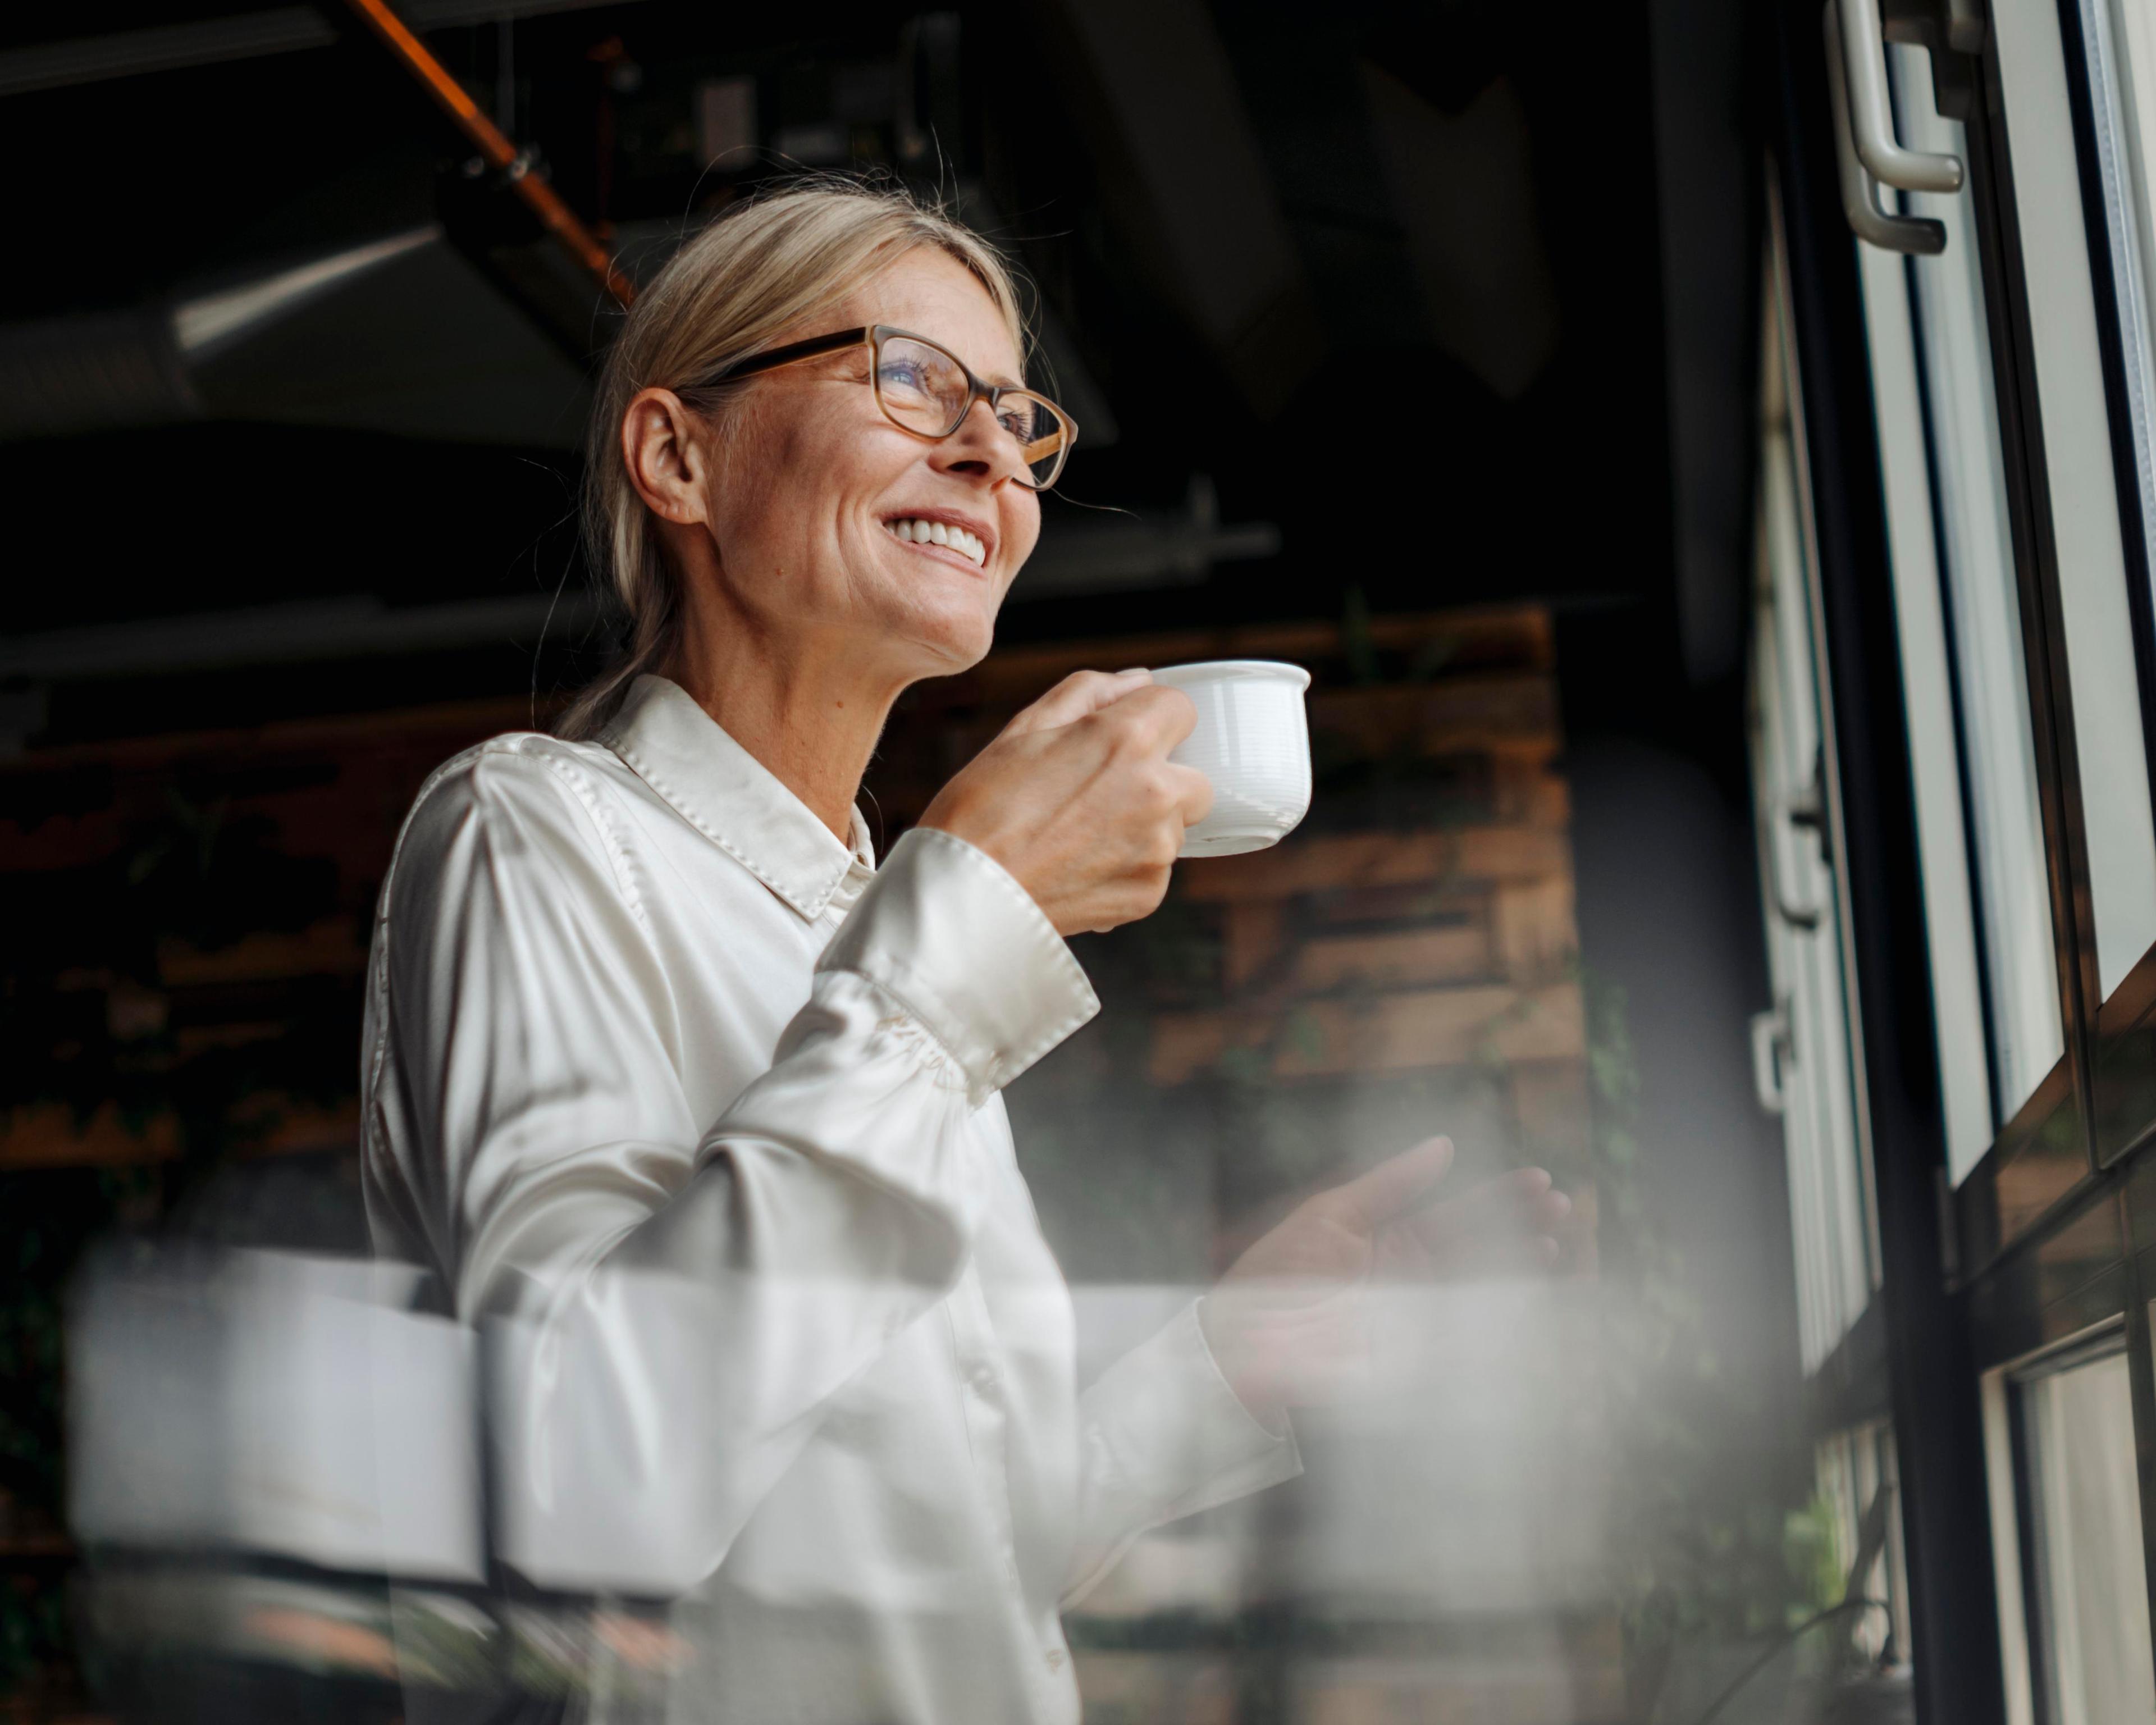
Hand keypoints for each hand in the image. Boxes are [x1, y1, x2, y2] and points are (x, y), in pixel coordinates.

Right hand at [920, 669, 1213, 934]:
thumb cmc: (981, 807)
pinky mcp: (1149, 895)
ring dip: (1144, 826)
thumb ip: (1089, 692)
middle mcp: (1157, 794)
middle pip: (1196, 777)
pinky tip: (1078, 866)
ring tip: (1079, 835)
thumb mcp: (1024, 728)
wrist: (963, 895)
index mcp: (1129, 740)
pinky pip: (1154, 869)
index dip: (1151, 718)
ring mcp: (1157, 849)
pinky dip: (1127, 867)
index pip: (1181, 708)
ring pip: (1175, 827)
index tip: (1123, 737)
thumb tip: (1137, 681)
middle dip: (1162, 779)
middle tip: (1101, 793)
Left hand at [1198, 1138, 1571, 1422]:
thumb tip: (1444, 1145)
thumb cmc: (1277, 1273)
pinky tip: (1529, 1298)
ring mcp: (1420, 1319)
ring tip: (1554, 1245)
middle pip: (1483, 1249)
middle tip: (1562, 1207)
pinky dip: (1501, 1320)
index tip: (1539, 1179)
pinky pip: (1468, 1337)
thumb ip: (1391, 1184)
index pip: (1460, 1212)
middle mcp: (1415, 1278)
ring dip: (1521, 1269)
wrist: (1245, 1344)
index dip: (1501, 1196)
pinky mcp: (1418, 1358)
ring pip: (1483, 1290)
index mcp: (1395, 1239)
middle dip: (1523, 1227)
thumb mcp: (1332, 1214)